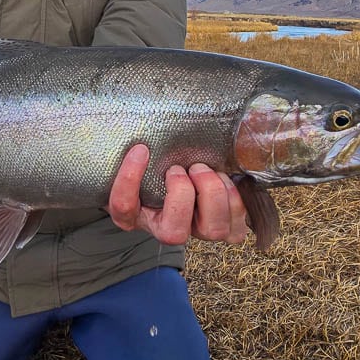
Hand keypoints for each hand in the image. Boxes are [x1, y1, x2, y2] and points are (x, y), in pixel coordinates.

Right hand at [107, 144, 247, 245]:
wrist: (177, 175)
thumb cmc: (153, 165)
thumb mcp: (138, 158)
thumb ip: (135, 148)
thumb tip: (138, 127)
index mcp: (133, 214)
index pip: (124, 206)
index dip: (130, 179)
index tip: (141, 149)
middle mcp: (163, 228)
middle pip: (174, 233)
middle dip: (183, 194)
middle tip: (183, 167)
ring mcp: (195, 232)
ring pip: (212, 230)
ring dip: (213, 193)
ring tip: (205, 169)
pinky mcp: (223, 229)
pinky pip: (235, 228)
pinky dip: (234, 198)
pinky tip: (223, 177)